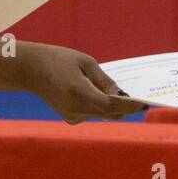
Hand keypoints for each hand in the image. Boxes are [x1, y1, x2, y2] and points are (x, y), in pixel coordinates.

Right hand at [21, 44, 146, 124]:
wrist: (32, 70)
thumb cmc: (60, 60)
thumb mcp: (85, 62)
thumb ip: (104, 80)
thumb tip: (121, 94)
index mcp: (78, 90)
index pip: (109, 104)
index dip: (129, 106)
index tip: (144, 104)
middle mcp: (75, 107)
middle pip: (109, 112)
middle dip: (125, 106)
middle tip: (140, 100)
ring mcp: (71, 115)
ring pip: (102, 114)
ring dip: (112, 105)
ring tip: (115, 92)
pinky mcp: (70, 118)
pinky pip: (93, 114)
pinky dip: (100, 106)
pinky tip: (95, 93)